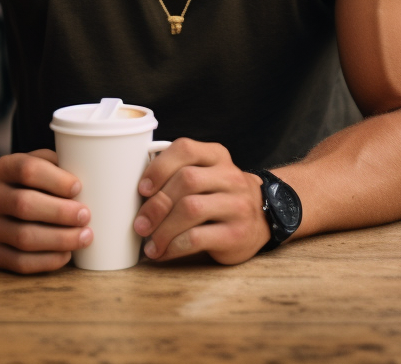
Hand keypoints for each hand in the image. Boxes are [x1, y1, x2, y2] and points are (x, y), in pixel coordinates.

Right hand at [0, 149, 91, 273]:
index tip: (78, 187)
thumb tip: (94, 177)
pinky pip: (20, 263)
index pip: (27, 170)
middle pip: (24, 205)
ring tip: (85, 237)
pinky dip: (47, 261)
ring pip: (24, 238)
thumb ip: (58, 167)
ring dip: (60, 239)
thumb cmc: (24, 180)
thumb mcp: (35, 162)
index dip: (56, 180)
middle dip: (61, 213)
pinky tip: (67, 254)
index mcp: (3, 169)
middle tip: (86, 216)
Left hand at [133, 138, 270, 264]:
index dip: (159, 167)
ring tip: (150, 243)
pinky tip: (163, 251)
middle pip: (186, 180)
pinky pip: (198, 238)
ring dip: (163, 229)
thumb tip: (136, 192)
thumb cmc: (221, 195)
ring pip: (191, 209)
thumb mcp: (208, 174)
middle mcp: (229, 176)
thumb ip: (180, 172)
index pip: (185, 149)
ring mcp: (236, 205)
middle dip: (157, 204)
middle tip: (140, 224)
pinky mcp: (236, 233)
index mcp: (216, 156)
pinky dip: (173, 246)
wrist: (264, 217)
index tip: (141, 188)